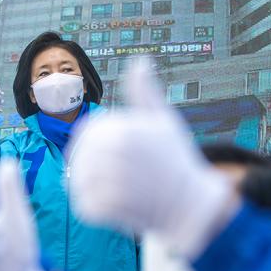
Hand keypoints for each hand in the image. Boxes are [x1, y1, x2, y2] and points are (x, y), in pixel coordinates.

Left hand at [67, 60, 237, 258]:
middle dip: (85, 166)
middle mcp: (116, 154)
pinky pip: (84, 206)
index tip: (100, 154)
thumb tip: (140, 60)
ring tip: (105, 191)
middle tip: (102, 177)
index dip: (87, 142)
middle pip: (79, 157)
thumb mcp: (163, 119)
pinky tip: (109, 207)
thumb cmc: (176, 158)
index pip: (86, 132)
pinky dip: (91, 208)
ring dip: (85, 187)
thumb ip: (144, 91)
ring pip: (78, 182)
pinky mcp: (108, 210)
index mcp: (124, 130)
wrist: (192, 203)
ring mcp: (111, 182)